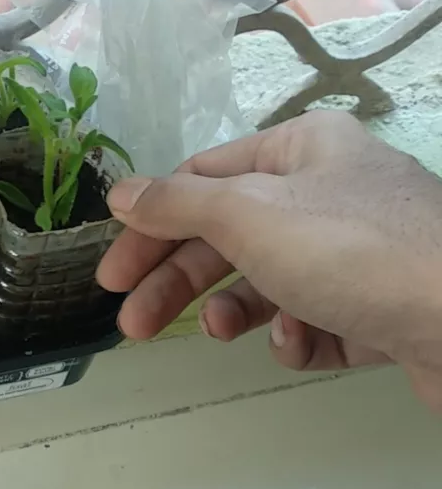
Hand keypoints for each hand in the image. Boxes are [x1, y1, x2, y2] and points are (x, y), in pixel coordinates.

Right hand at [97, 110, 441, 410]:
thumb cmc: (349, 251)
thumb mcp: (246, 214)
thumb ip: (175, 203)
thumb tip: (119, 193)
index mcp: (301, 150)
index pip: (201, 180)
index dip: (149, 225)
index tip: (113, 275)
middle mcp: (328, 193)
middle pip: (227, 237)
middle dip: (178, 283)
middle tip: (132, 326)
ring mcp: (355, 254)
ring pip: (266, 283)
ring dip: (236, 310)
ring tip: (218, 334)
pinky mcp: (376, 308)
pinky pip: (313, 319)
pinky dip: (297, 333)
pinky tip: (302, 338)